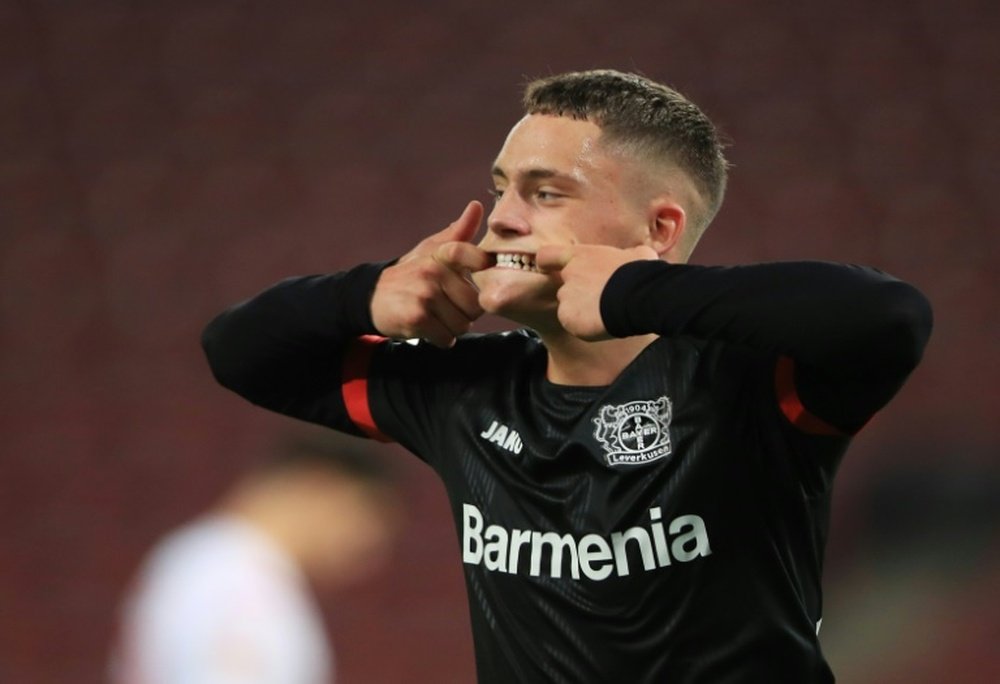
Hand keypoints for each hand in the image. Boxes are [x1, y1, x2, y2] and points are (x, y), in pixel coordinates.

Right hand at [371, 201, 491, 347]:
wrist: (371, 296)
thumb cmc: (409, 273)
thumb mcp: (430, 250)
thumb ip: (458, 232)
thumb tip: (477, 205)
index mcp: (442, 254)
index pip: (480, 259)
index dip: (484, 270)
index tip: (477, 276)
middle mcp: (434, 272)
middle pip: (475, 305)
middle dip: (465, 312)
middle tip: (448, 307)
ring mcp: (425, 295)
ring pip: (463, 325)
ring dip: (452, 327)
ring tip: (437, 317)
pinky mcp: (417, 318)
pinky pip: (447, 338)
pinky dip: (441, 339)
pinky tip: (428, 328)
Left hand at [536, 244, 658, 339]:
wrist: (639, 296)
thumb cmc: (641, 272)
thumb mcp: (636, 254)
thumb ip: (625, 256)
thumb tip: (633, 256)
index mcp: (581, 256)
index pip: (548, 256)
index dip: (547, 263)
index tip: (549, 268)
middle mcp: (568, 276)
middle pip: (564, 287)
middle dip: (578, 294)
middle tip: (598, 300)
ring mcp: (567, 297)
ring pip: (569, 307)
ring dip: (582, 311)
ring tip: (604, 314)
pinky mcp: (568, 318)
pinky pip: (572, 324)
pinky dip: (583, 326)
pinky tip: (601, 325)